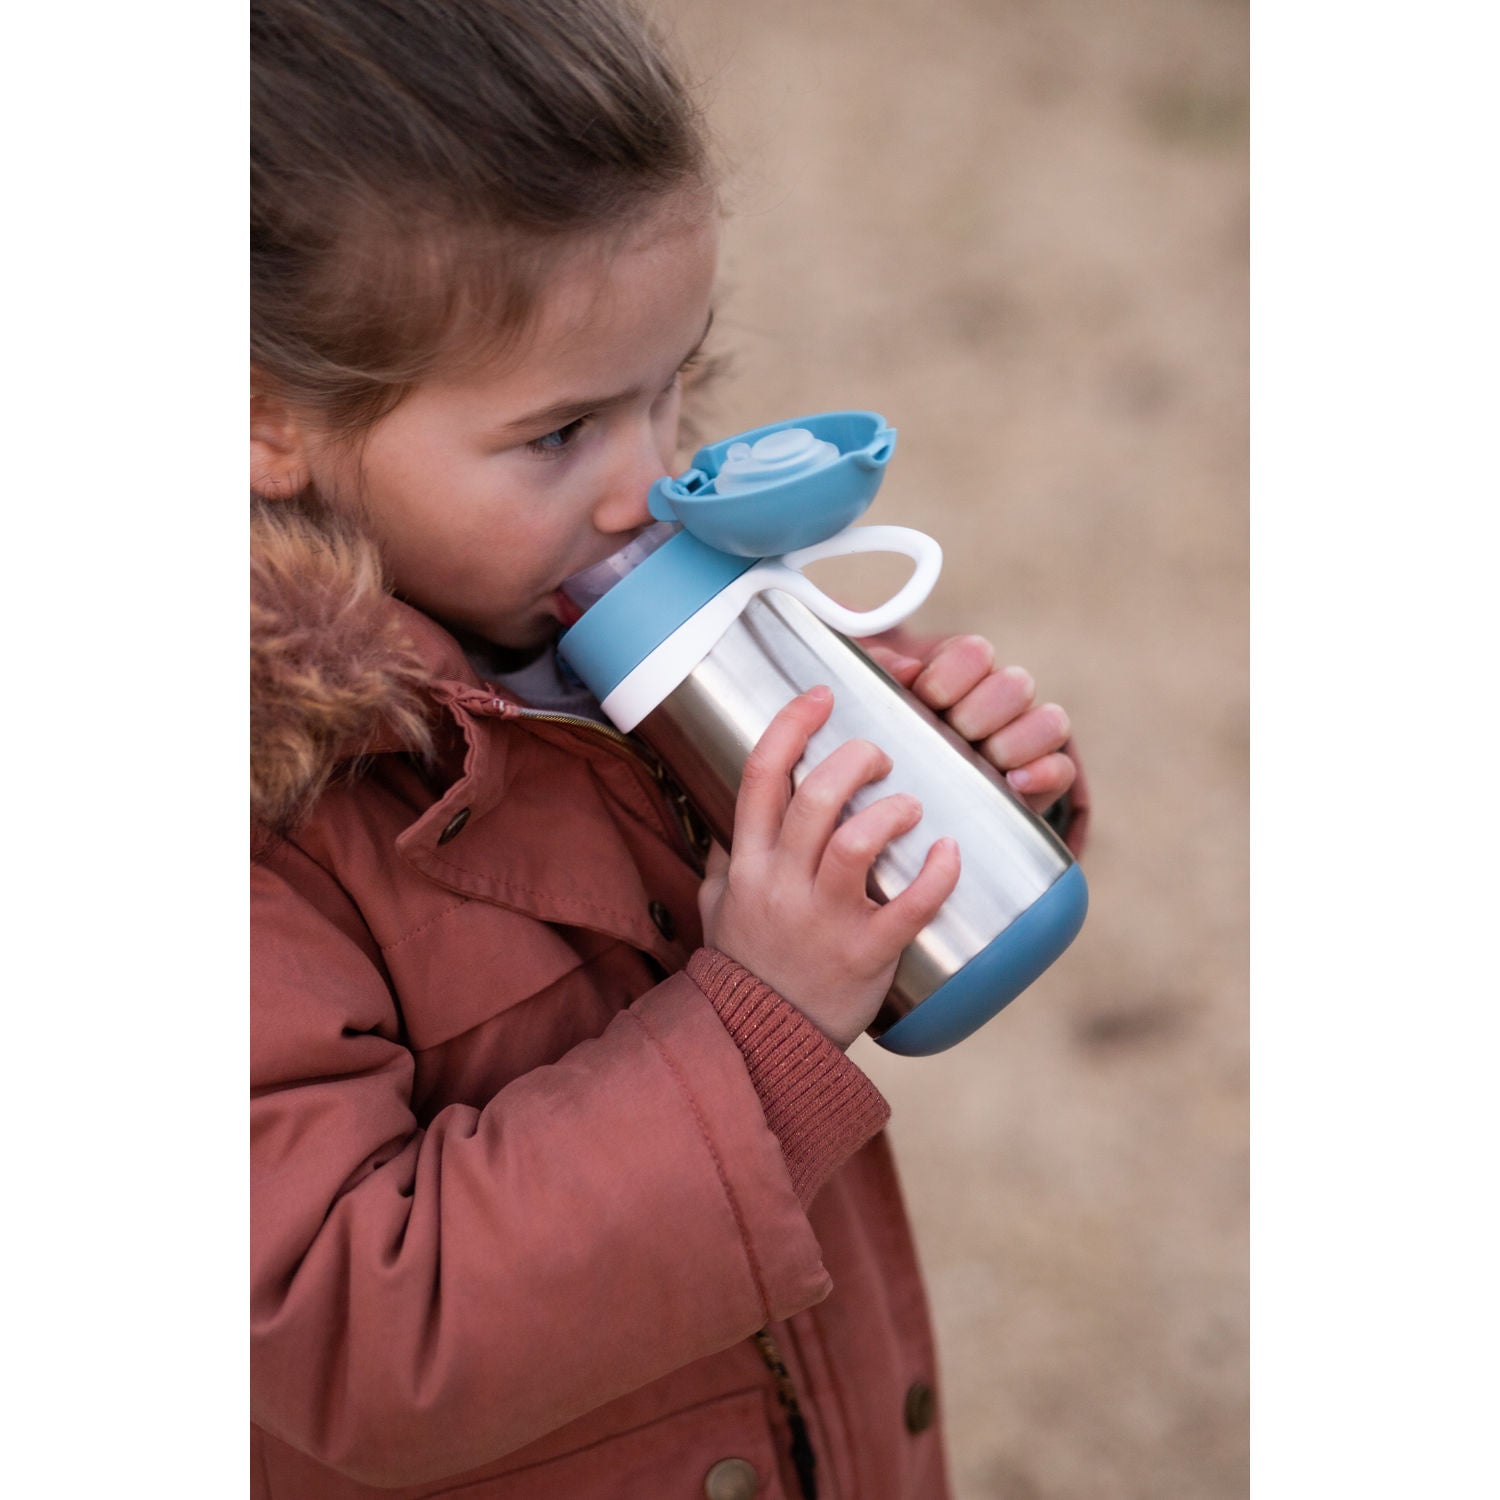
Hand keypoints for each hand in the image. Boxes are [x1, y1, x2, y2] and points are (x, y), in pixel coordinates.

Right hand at [698, 687, 960, 1048]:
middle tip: (880, 755)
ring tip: (910, 806)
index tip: (822, 694)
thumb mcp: (719, 903)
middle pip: (816, 798)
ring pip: (858, 843)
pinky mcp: (866, 954)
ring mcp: (825, 920)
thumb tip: (736, 811)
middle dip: (855, 759)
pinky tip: (950, 852)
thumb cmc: (746, 963)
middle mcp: (784, 884)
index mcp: (750, 863)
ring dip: (893, 811)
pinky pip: (908, 907)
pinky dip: (936, 875)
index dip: (792, 725)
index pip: (762, 775)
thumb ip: (730, 854)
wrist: (761, 1040)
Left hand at [864, 635, 1075, 815]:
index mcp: (962, 674)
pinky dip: (1043, 773)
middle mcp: (1000, 700)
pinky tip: (1013, 783)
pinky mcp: (1041, 780)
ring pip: (1050, 721)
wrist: (903, 792)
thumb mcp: (872, 702)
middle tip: (951, 735)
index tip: (925, 698)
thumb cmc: (889, 737)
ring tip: (982, 761)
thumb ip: (877, 673)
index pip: (976, 653)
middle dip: (978, 714)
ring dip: (1012, 743)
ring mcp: (1025, 739)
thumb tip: (905, 669)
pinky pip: (1061, 768)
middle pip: (1016, 685)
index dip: (949, 676)